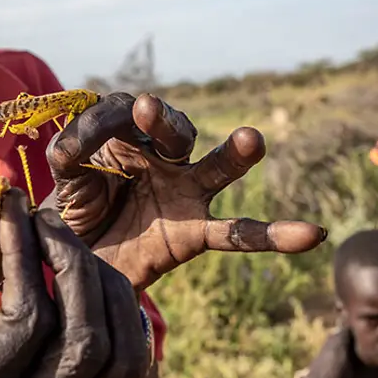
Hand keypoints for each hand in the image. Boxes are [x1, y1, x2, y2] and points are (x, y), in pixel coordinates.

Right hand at [0, 179, 151, 377]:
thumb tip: (0, 211)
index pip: (26, 321)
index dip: (24, 255)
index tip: (12, 207)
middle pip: (85, 342)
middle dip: (72, 267)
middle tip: (44, 219)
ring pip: (117, 358)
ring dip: (103, 289)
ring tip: (66, 244)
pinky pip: (121, 364)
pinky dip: (117, 314)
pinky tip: (87, 275)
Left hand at [46, 92, 327, 289]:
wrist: (78, 266)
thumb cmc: (72, 213)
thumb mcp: (65, 179)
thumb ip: (70, 155)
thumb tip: (72, 147)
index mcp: (126, 138)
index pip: (121, 115)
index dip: (98, 127)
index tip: (70, 152)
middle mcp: (160, 159)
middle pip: (173, 130)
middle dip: (162, 122)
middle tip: (148, 111)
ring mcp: (184, 193)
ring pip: (215, 168)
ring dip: (234, 155)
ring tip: (253, 140)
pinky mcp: (195, 233)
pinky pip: (238, 234)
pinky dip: (274, 236)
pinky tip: (312, 234)